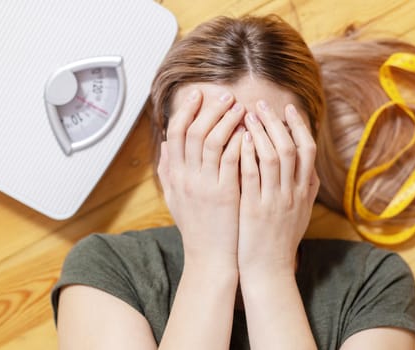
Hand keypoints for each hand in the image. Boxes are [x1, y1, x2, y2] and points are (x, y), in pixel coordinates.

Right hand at [157, 88, 245, 272]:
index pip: (176, 133)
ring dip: (227, 120)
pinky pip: (232, 159)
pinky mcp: (226, 193)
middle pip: (195, 131)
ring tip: (241, 108)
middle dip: (210, 109)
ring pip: (214, 141)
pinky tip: (249, 131)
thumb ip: (168, 170)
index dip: (187, 110)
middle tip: (225, 96)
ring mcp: (206, 185)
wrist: (210, 257)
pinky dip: (239, 141)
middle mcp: (188, 178)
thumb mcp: (175, 198)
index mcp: (176, 176)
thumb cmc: (196, 227)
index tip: (199, 95)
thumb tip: (165, 144)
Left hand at [238, 100, 318, 276]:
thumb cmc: (281, 239)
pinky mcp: (255, 208)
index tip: (288, 108)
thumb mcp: (301, 213)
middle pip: (289, 148)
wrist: (268, 269)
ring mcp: (275, 201)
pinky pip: (252, 175)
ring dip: (260, 132)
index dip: (299, 127)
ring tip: (246, 114)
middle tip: (261, 103)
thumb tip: (310, 167)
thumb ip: (306, 189)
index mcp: (304, 192)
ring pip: (272, 157)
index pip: (307, 151)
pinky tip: (239, 139)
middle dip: (276, 122)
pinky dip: (247, 154)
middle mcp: (293, 193)